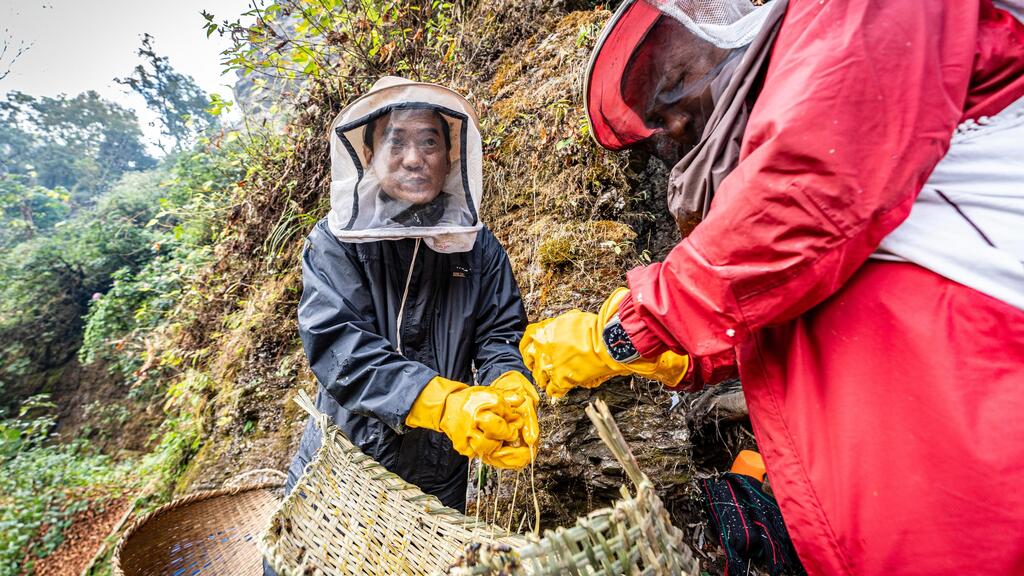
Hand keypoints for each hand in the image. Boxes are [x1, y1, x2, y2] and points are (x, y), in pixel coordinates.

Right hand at [405, 375, 537, 468]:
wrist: (447, 407)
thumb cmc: (471, 400)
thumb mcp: (489, 393)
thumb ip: (507, 397)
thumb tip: (521, 401)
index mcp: (482, 402)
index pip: (506, 414)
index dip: (513, 419)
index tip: (514, 420)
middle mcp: (474, 418)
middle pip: (498, 431)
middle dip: (507, 433)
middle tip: (509, 432)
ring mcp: (466, 433)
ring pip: (489, 446)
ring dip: (496, 444)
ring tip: (495, 439)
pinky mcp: (461, 445)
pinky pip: (478, 455)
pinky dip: (485, 452)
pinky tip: (485, 444)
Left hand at [520, 288, 688, 397]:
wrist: (605, 342)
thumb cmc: (592, 328)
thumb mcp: (569, 320)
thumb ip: (556, 327)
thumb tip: (555, 329)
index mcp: (541, 332)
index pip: (526, 341)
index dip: (528, 348)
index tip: (531, 352)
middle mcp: (541, 350)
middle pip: (530, 361)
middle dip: (536, 364)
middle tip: (543, 366)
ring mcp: (549, 366)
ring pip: (540, 377)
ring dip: (546, 378)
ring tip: (553, 379)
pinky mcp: (561, 380)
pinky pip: (553, 390)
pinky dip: (556, 391)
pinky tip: (560, 390)